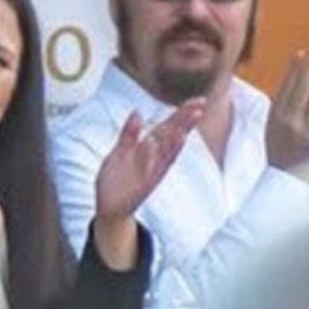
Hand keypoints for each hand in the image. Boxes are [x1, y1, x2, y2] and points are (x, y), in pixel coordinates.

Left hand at [91, 100, 204, 270]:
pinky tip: (160, 142)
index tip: (198, 100)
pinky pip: (155, 169)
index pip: (168, 126)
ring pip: (168, 152)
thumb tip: (137, 112)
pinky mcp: (145, 185)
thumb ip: (129, 134)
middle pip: (172, 136)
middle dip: (185, 121)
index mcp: (147, 149)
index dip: (181, 113)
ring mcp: (151, 171)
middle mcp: (154, 158)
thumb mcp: (119, 152)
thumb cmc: (115, 180)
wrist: (108, 207)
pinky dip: (158, 157)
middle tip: (200, 106)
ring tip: (188, 122)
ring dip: (177, 138)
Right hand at [266, 48, 308, 170]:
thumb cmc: (283, 158)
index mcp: (275, 119)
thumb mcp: (274, 132)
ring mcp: (305, 136)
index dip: (296, 69)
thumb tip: (290, 80)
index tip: (305, 53)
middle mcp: (287, 125)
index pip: (286, 88)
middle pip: (302, 90)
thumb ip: (282, 108)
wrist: (285, 191)